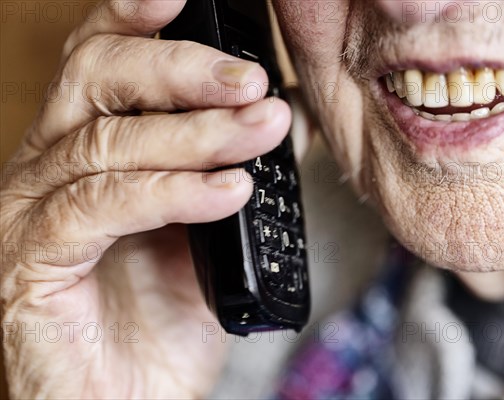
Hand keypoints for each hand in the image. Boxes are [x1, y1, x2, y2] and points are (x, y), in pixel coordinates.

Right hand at [0, 0, 290, 397]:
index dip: (139, 22)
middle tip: (253, 84)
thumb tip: (279, 118)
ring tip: (260, 132)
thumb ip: (227, 169)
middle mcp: (51, 169)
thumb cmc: (166, 317)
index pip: (104, 62)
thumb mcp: (209, 229)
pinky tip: (228, 192)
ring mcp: (32, 214)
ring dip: (196, 134)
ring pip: (106, 141)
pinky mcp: (31, 262)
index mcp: (89, 149)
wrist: (133, 398)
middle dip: (181, 71)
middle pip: (97, 81)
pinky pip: (100, 207)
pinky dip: (172, 193)